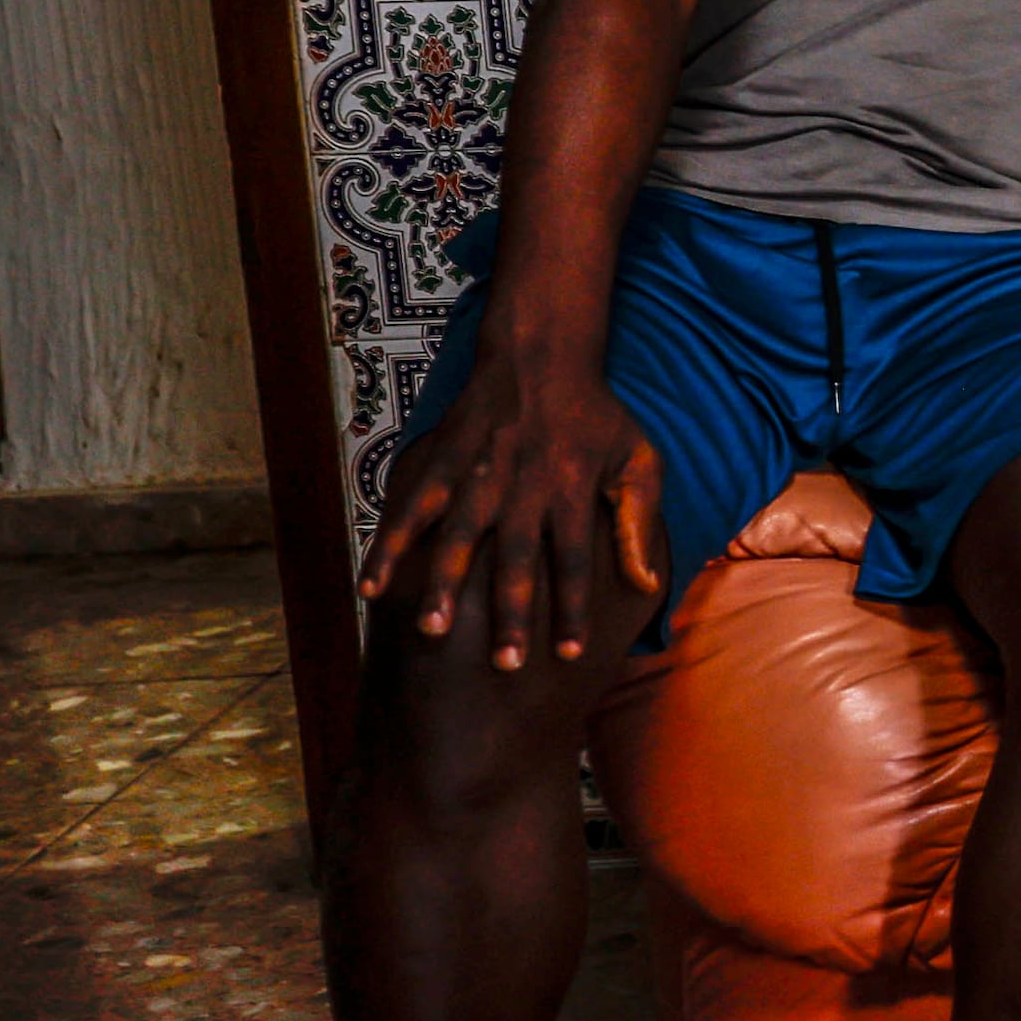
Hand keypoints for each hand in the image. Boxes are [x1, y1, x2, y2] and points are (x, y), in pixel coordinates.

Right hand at [358, 337, 662, 672]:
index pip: (577, 560)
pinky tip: (371, 587)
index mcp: (573, 490)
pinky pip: (411, 509)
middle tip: (505, 664)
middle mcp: (525, 487)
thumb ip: (640, 522)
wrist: (542, 355)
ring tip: (430, 632)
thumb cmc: (598, 417)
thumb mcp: (638, 459)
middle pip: (517, 559)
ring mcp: (479, 475)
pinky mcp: (442, 463)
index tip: (569, 653)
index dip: (573, 607)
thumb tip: (649, 584)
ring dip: (443, 586)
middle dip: (511, 613)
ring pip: (458, 538)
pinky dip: (390, 546)